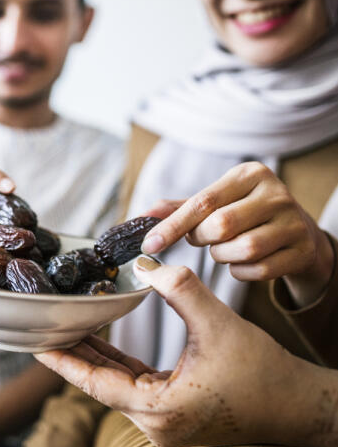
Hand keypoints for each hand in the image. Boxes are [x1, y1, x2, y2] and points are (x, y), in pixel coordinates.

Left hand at [35, 258, 315, 446]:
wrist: (296, 404)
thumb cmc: (263, 372)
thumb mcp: (219, 325)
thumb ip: (182, 290)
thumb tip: (148, 265)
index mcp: (160, 410)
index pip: (96, 383)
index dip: (63, 361)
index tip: (35, 344)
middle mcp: (155, 423)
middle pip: (100, 383)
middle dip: (73, 354)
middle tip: (43, 328)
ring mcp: (162, 421)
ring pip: (115, 384)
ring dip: (93, 356)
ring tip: (65, 329)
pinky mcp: (171, 413)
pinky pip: (132, 385)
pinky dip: (116, 363)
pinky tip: (99, 341)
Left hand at [141, 162, 333, 304]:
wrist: (297, 234)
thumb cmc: (244, 215)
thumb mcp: (216, 202)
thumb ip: (179, 208)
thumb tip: (143, 215)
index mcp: (250, 174)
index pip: (202, 202)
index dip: (171, 226)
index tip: (148, 244)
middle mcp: (276, 194)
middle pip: (221, 225)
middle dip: (202, 239)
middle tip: (201, 239)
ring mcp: (293, 223)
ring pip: (243, 249)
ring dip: (222, 256)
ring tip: (223, 249)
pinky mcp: (302, 251)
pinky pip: (259, 270)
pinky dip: (240, 272)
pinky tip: (241, 263)